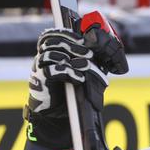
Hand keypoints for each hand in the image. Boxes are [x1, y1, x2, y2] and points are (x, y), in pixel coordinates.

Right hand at [24, 12, 127, 149]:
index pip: (54, 34)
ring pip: (50, 54)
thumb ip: (92, 62)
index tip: (85, 38)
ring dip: (72, 58)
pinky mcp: (40, 82)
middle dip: (72, 43)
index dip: (68, 32)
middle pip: (51, 40)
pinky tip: (79, 78)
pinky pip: (51, 71)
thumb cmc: (72, 93)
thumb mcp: (85, 74)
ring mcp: (39, 69)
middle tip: (90, 52)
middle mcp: (43, 58)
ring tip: (87, 65)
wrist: (60, 117)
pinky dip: (68, 72)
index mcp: (52, 53)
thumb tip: (110, 50)